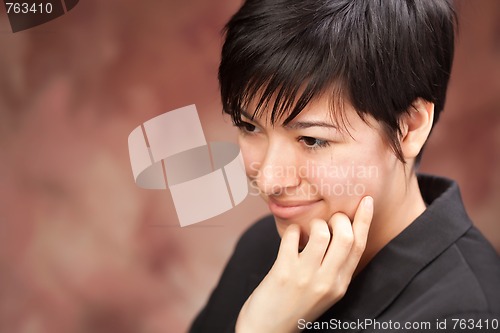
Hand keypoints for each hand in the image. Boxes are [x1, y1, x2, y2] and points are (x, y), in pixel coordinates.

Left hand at [235, 196, 373, 332]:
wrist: (267, 331)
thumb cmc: (295, 306)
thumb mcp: (324, 291)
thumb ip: (334, 267)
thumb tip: (339, 233)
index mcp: (340, 285)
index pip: (359, 247)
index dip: (365, 220)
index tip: (367, 200)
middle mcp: (327, 282)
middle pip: (346, 236)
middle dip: (339, 217)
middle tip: (329, 219)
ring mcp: (306, 277)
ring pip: (321, 232)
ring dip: (314, 223)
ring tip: (307, 231)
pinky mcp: (284, 272)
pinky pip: (292, 236)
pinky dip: (291, 231)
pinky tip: (290, 238)